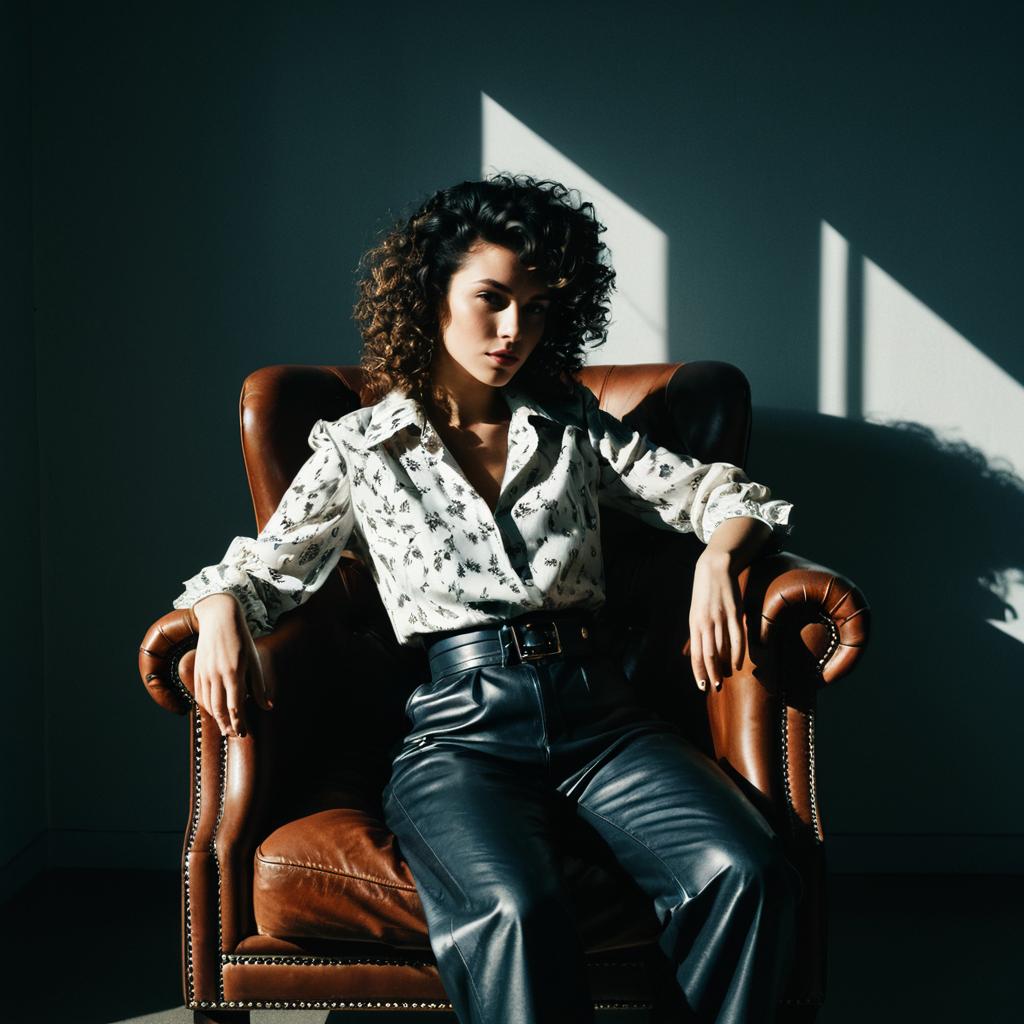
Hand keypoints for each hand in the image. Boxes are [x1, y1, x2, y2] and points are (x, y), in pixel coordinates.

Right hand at [192, 593, 272, 735]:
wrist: (219, 619)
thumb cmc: (241, 640)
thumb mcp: (254, 660)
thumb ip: (259, 685)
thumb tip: (267, 706)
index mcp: (234, 672)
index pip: (235, 706)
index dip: (239, 722)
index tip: (243, 733)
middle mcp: (217, 674)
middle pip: (219, 709)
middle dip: (227, 725)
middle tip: (234, 735)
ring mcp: (204, 673)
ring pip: (208, 704)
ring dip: (216, 718)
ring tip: (226, 727)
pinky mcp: (197, 670)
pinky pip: (200, 694)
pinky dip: (206, 706)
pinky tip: (214, 712)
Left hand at [688, 548, 744, 691]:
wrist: (714, 568)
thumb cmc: (704, 594)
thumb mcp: (695, 613)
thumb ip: (697, 633)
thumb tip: (694, 652)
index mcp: (694, 624)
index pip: (696, 654)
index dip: (699, 672)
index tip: (703, 686)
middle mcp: (706, 623)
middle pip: (709, 655)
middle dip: (712, 674)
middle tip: (716, 687)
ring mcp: (721, 618)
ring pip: (723, 649)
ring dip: (724, 666)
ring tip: (726, 677)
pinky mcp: (735, 613)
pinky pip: (737, 638)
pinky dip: (737, 653)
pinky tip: (737, 663)